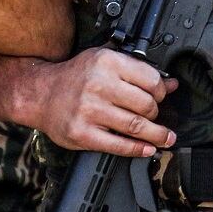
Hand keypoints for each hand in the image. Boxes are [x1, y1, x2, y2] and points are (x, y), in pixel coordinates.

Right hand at [29, 49, 176, 156]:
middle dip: (156, 114)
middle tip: (157, 118)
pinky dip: (137, 149)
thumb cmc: (76, 77)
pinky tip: (148, 149)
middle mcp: (99, 85)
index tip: (162, 97)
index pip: (150, 79)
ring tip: (165, 138)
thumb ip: (138, 72)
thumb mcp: (105, 63)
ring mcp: (90, 111)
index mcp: (107, 62)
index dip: (161, 91)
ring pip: (135, 127)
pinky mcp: (82, 133)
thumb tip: (171, 84)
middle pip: (145, 105)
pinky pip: (118, 145)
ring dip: (156, 136)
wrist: (41, 93)